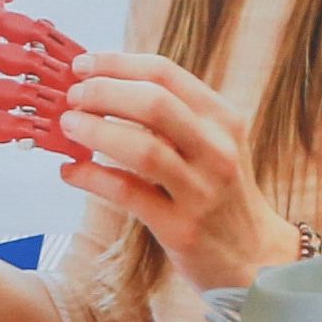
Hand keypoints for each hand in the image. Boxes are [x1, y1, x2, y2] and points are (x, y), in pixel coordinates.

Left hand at [55, 49, 302, 292]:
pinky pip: (127, 193)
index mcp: (222, 119)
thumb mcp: (211, 145)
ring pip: (142, 148)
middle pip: (154, 102)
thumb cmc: (220, 196)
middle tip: (73, 97)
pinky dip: (91, 177)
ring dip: (95, 131)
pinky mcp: (181, 227)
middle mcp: (216, 149)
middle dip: (104, 92)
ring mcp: (200, 190)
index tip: (83, 65)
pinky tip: (71, 171)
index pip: (165, 74)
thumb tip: (104, 90)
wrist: (254, 257)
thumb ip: (171, 118)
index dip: (117, 64)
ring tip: (67, 126)